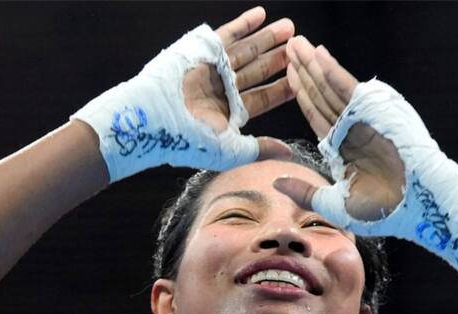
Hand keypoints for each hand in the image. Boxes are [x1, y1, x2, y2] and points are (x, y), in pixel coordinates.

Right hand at [71, 7, 294, 180]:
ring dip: (267, 38)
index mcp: (228, 113)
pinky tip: (262, 14)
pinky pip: (227, 33)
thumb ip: (261, 148)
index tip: (302, 80)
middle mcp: (222, 89)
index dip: (283, 89)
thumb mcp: (231, 150)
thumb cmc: (190, 140)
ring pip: (246, 50)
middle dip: (279, 60)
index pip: (263, 98)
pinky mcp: (202, 49)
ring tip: (290, 29)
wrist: (155, 119)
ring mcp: (212, 67)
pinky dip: (244, 24)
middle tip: (300, 48)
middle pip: (258, 71)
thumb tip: (289, 154)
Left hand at [275, 36, 457, 272]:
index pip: (317, 115)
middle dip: (303, 71)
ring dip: (313, 65)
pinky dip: (332, 71)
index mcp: (344, 148)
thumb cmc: (383, 212)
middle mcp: (352, 129)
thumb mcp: (334, 205)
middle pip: (321, 95)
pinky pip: (348, 88)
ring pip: (331, 87)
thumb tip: (276, 183)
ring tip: (295, 44)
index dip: (302, 95)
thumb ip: (304, 192)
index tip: (288, 76)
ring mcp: (363, 118)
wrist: (417, 205)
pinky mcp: (373, 110)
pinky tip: (317, 55)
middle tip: (287, 47)